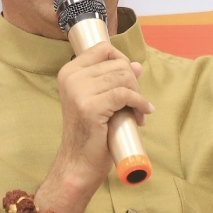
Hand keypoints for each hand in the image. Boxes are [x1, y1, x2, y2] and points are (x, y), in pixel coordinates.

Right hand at [34, 43, 153, 212]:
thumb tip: (136, 65)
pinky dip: (139, 103)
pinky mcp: (90, 107)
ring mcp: (79, 91)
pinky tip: (143, 114)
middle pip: (118, 64)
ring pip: (124, 78)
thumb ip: (113, 80)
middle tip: (136, 104)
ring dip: (138, 95)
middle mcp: (71, 77)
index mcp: (69, 72)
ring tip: (138, 113)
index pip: (104, 49)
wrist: (78, 163)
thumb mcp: (99, 100)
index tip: (130, 79)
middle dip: (134, 83)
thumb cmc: (90, 133)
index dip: (122, 61)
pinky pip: (125, 95)